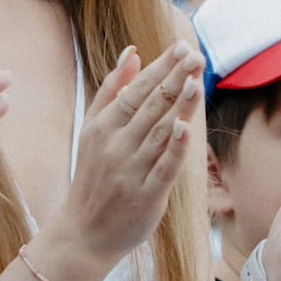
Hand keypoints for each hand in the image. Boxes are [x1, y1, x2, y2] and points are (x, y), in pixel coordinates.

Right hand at [37, 42, 202, 277]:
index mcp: (103, 126)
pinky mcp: (146, 195)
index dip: (162, 67)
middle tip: (196, 55)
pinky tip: (186, 126)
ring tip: (197, 79)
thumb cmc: (93, 178)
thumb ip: (112, 91)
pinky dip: (175, 146)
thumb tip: (132, 53)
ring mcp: (131, 170)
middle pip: (151, 105)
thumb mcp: (92, 131)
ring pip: (160, 131)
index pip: (137, 89)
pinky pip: (164, 167)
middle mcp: (116, 145)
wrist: (83, 233)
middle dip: (175, 78)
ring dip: (179, 104)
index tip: (183, 47)